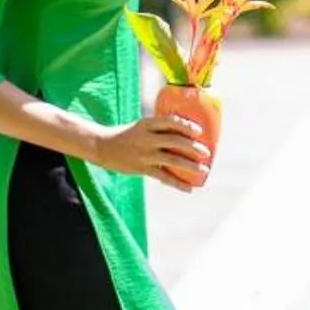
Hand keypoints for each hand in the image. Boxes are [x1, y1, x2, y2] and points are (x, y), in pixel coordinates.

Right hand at [89, 113, 210, 188]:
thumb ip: (160, 128)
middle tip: (206, 152)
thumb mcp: (142, 126)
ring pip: (172, 160)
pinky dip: (178, 183)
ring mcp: (145, 154)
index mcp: (147, 124)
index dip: (186, 126)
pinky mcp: (142, 168)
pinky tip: (189, 188)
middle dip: (193, 147)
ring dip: (190, 165)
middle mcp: (147, 138)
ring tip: (203, 170)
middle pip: (174, 141)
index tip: (199, 131)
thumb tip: (187, 131)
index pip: (170, 122)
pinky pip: (164, 177)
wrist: (103, 147)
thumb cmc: (128, 134)